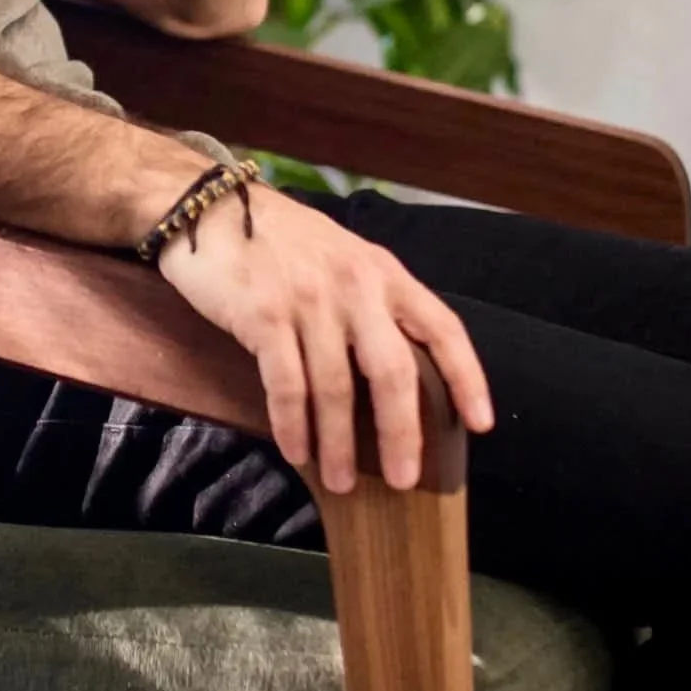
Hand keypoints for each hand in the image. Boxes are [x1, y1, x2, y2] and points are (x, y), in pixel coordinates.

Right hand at [154, 182, 493, 491]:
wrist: (211, 210)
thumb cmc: (282, 244)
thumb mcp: (344, 261)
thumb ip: (373, 305)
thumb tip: (400, 378)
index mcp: (383, 273)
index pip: (442, 327)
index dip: (466, 378)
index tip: (479, 424)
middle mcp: (354, 286)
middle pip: (393, 371)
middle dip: (401, 433)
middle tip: (404, 479)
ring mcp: (309, 301)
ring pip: (335, 388)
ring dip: (338, 444)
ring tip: (340, 481)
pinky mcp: (264, 315)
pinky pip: (286, 384)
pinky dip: (293, 425)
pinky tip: (297, 451)